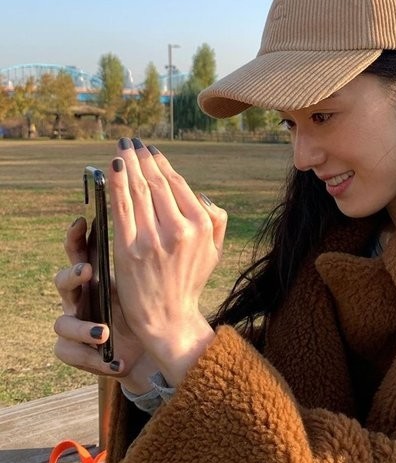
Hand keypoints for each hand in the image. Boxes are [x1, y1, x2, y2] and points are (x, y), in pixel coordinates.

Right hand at [53, 217, 157, 393]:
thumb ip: (149, 247)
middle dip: (71, 276)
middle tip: (88, 272)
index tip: (82, 221)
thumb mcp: (150, 274)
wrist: (151, 345)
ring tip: (103, 331)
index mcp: (97, 276)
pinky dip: (91, 358)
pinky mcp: (75, 351)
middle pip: (62, 282)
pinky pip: (69, 352)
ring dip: (81, 327)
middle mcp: (82, 297)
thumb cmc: (148, 303)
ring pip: (61, 323)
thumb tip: (164, 207)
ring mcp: (75, 324)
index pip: (82, 252)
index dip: (78, 237)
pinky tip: (115, 362)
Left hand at [108, 139, 225, 385]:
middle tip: (132, 142)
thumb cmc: (189, 283)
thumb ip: (216, 219)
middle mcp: (180, 229)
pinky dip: (116, 184)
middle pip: (156, 183)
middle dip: (141, 158)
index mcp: (201, 225)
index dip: (160, 163)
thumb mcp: (214, 251)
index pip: (177, 185)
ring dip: (127, 164)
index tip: (150, 151)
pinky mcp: (130, 249)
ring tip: (121, 149)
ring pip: (138, 190)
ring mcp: (153, 239)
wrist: (168, 320)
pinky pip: (121, 208)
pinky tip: (112, 169)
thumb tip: (200, 194)